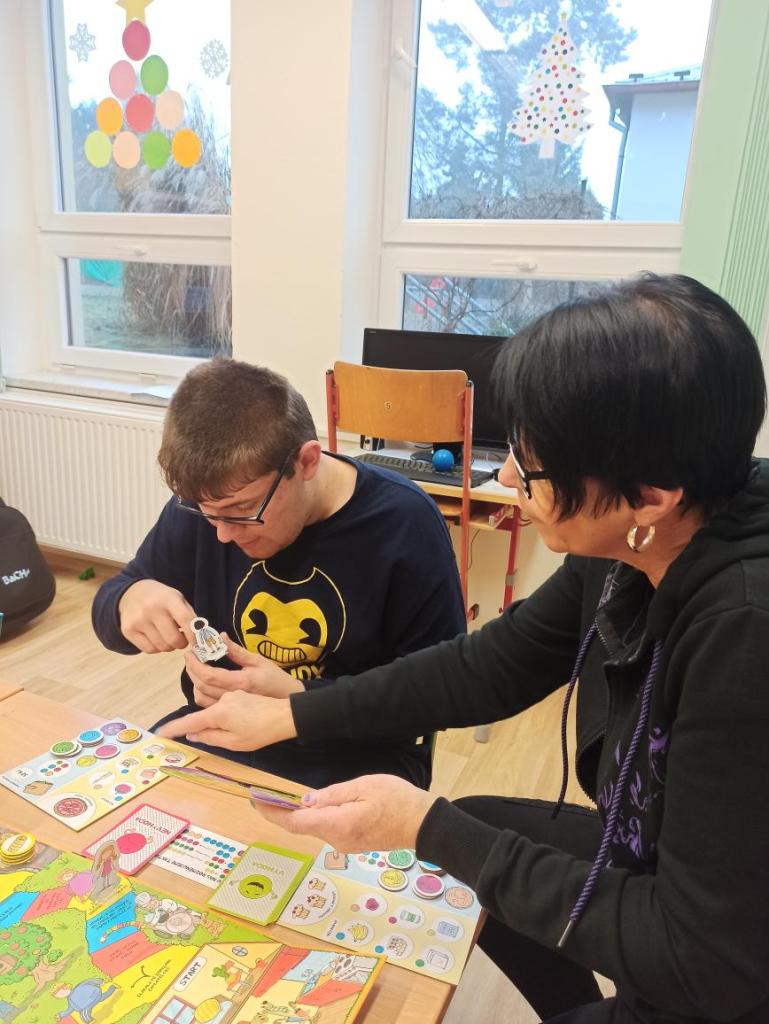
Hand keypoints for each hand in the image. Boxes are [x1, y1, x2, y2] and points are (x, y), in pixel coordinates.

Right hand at [118, 579, 195, 653]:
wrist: (132, 593)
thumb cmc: (161, 598)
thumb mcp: (178, 599)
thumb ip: (189, 616)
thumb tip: (200, 638)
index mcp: (169, 598)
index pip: (185, 620)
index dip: (194, 635)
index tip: (197, 643)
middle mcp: (152, 608)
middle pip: (173, 639)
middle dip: (181, 643)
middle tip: (181, 639)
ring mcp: (138, 620)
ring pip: (161, 647)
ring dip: (168, 646)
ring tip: (167, 636)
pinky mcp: (128, 630)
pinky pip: (149, 650)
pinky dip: (156, 648)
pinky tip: (156, 638)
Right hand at [155, 689, 297, 750]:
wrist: (285, 716)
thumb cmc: (260, 732)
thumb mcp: (233, 742)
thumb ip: (210, 737)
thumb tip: (193, 735)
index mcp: (218, 712)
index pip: (190, 722)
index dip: (174, 728)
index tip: (160, 732)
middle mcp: (223, 700)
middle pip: (202, 714)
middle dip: (196, 726)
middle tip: (196, 738)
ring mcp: (233, 695)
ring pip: (214, 709)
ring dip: (212, 721)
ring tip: (223, 733)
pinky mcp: (241, 694)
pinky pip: (224, 705)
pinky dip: (222, 716)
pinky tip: (235, 725)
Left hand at [185, 633, 302, 707]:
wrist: (288, 701)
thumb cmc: (276, 679)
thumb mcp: (260, 661)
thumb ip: (238, 652)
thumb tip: (221, 637)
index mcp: (241, 682)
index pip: (210, 675)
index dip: (195, 664)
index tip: (189, 653)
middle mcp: (233, 697)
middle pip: (202, 687)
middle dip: (191, 671)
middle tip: (190, 658)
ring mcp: (231, 710)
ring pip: (202, 700)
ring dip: (194, 684)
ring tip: (195, 671)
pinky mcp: (230, 716)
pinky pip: (208, 708)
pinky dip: (201, 696)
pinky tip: (203, 686)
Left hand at [251, 774, 436, 852]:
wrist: (423, 824)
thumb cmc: (397, 800)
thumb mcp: (364, 786)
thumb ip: (333, 795)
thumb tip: (306, 802)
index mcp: (338, 824)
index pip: (297, 822)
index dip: (273, 813)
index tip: (256, 801)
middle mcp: (337, 840)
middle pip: (303, 827)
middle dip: (282, 813)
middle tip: (264, 797)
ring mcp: (345, 845)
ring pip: (315, 828)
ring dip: (300, 816)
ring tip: (284, 800)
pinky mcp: (352, 843)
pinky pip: (327, 830)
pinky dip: (315, 819)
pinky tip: (313, 807)